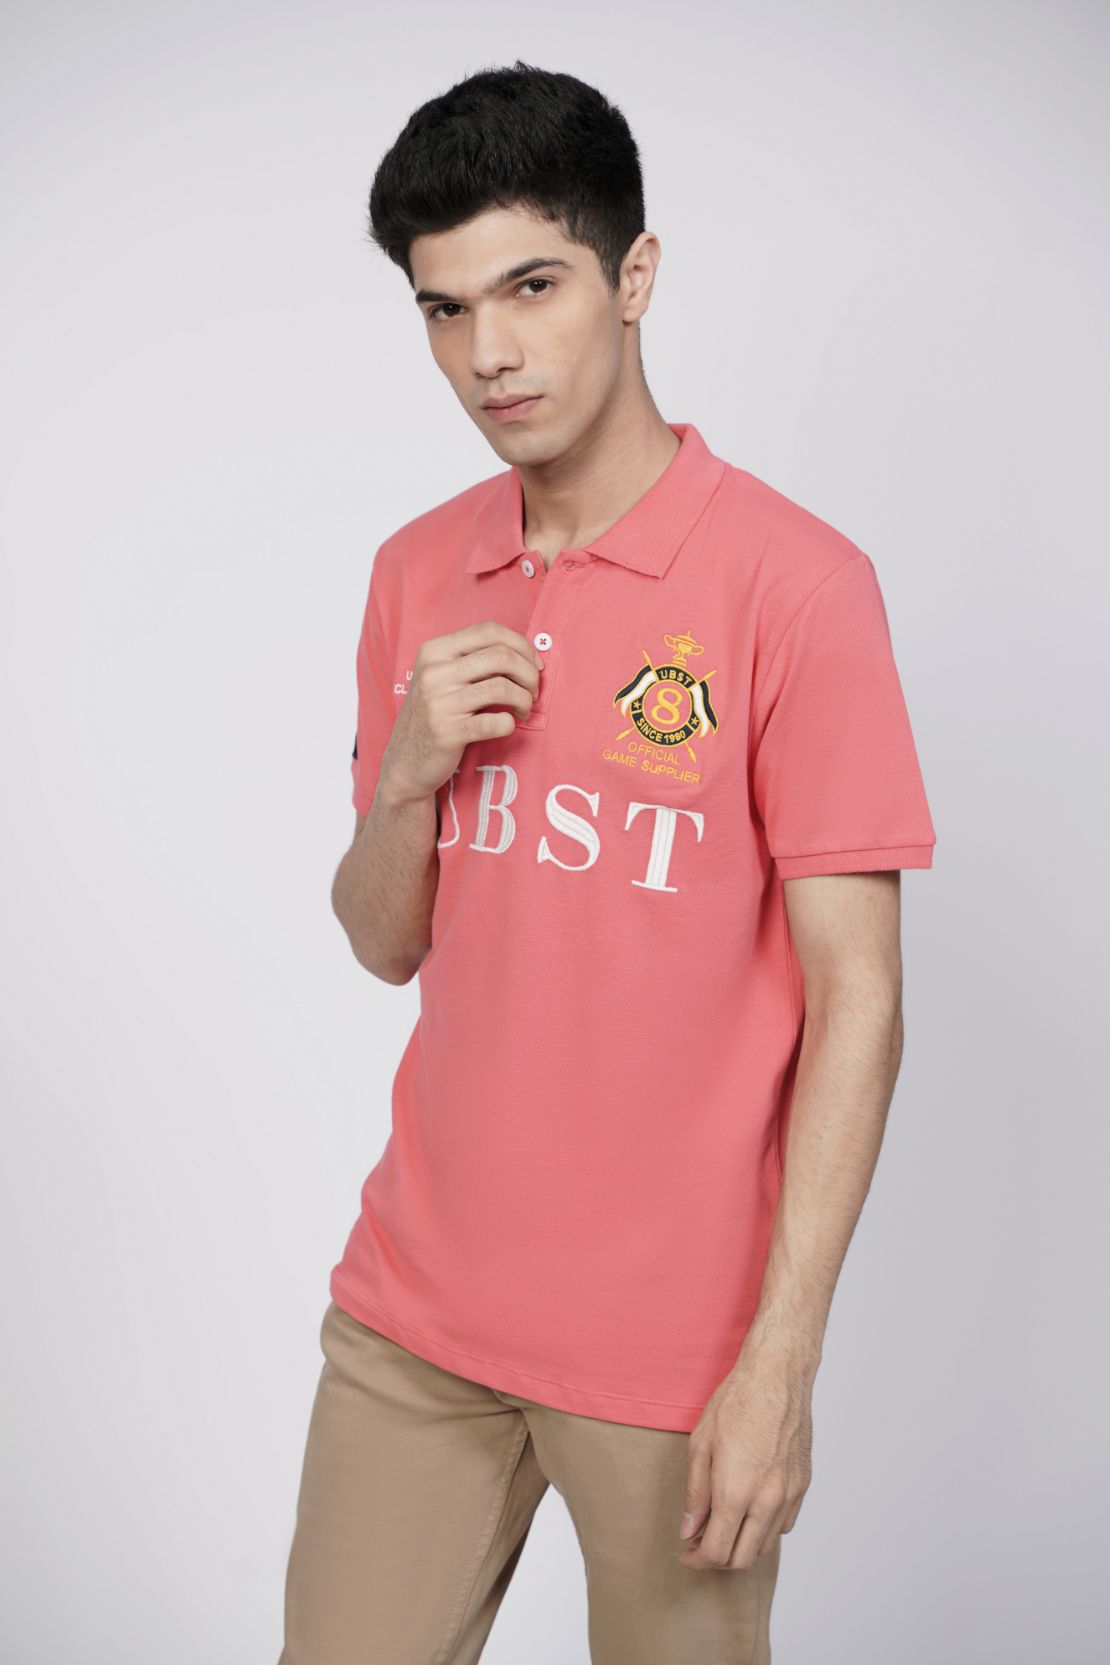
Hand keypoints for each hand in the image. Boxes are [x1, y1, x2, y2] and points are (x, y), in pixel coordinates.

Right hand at [380, 619, 543, 803]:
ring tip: (523, 710)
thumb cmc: (435, 715)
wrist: (405, 761)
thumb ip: (476, 661)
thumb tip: (529, 656)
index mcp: (434, 650)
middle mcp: (434, 672)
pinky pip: (495, 722)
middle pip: (501, 656)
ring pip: (502, 687)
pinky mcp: (447, 733)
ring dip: (524, 699)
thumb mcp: (442, 677)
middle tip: (533, 691)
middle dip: (529, 674)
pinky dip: (510, 724)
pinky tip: (507, 726)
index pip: (489, 630)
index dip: (521, 644)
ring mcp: (439, 703)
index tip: (535, 664)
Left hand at [677, 1347, 814, 1570]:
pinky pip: (784, 1524)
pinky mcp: (802, 1485)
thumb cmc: (736, 1402)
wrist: (777, 1376)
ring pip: (766, 1545)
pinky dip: (765, 1528)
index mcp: (736, 1493)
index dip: (697, 1560)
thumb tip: (689, 1529)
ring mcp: (789, 1494)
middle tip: (700, 1541)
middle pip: (743, 1559)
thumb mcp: (701, 1444)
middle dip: (718, 1559)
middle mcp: (766, 1501)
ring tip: (723, 1523)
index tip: (686, 1552)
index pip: (717, 1552)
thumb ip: (695, 1493)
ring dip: (742, 1544)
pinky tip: (750, 1507)